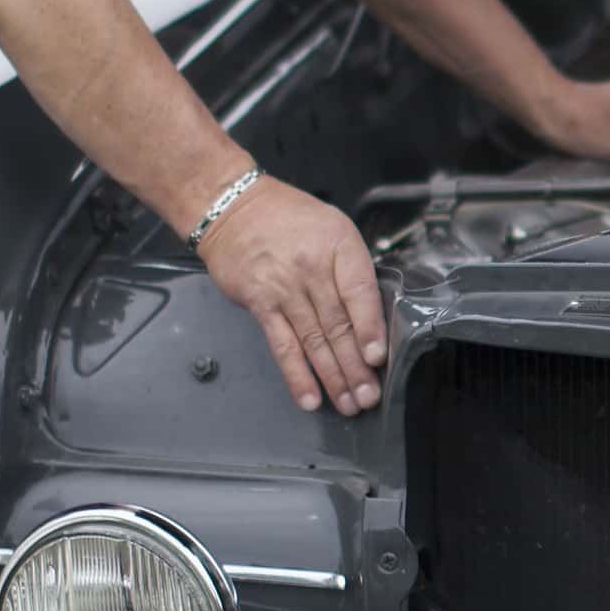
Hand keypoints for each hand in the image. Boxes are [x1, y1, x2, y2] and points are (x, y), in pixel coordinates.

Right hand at [198, 182, 385, 413]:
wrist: (233, 207)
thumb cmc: (288, 217)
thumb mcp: (333, 228)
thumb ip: (352, 269)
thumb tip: (372, 317)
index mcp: (338, 245)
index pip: (359, 292)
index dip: (370, 328)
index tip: (376, 357)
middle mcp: (312, 268)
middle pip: (339, 325)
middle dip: (356, 367)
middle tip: (370, 396)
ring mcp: (284, 288)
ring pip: (314, 340)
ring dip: (333, 377)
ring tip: (349, 403)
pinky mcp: (261, 303)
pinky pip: (282, 345)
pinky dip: (297, 375)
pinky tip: (310, 397)